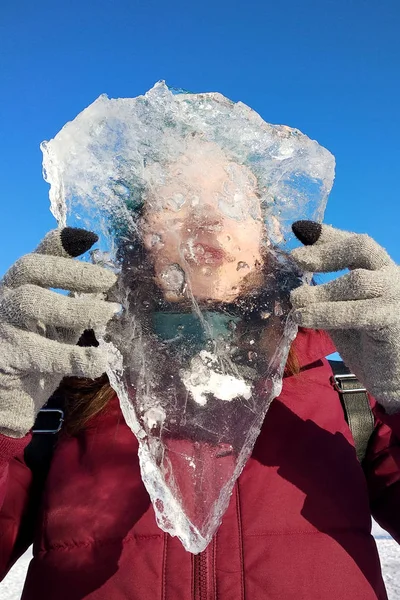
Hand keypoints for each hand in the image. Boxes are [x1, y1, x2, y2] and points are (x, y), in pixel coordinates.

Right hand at [0, 228, 118, 436]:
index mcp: (22, 288)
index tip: (91, 239)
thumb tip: (109, 291)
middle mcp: (7, 299)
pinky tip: (98, 361)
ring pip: (29, 302)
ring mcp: (2, 326)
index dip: (60, 243)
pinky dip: (72, 357)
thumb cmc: (35, 356)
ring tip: (108, 314)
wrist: (5, 399)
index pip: (38, 257)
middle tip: (109, 280)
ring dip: (73, 307)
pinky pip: (38, 353)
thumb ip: (79, 307)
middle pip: (29, 268)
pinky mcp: (5, 357)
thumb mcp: (60, 327)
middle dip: (71, 270)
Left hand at [290, 221, 399, 412]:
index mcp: (379, 272)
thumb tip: (293, 282)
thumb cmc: (367, 346)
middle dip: (325, 251)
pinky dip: (326, 313)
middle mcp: (391, 277)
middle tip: (297, 260)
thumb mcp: (339, 313)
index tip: (299, 229)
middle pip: (361, 247)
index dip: (328, 235)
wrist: (393, 380)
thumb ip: (324, 295)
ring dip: (320, 290)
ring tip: (295, 300)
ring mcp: (395, 297)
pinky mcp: (392, 320)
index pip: (354, 244)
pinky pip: (357, 311)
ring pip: (356, 280)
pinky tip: (304, 317)